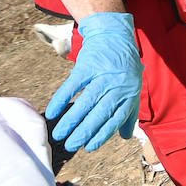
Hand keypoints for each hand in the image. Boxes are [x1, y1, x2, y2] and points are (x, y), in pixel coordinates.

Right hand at [45, 12, 141, 152]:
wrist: (114, 37)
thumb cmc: (124, 68)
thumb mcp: (132, 88)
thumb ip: (129, 112)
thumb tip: (125, 136)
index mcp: (129, 94)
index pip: (115, 119)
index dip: (102, 134)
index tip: (89, 147)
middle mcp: (117, 86)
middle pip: (100, 113)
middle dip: (84, 132)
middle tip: (71, 146)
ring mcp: (102, 76)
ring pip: (86, 102)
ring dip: (71, 120)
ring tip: (59, 134)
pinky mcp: (87, 66)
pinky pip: (73, 85)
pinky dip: (61, 99)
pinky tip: (52, 112)